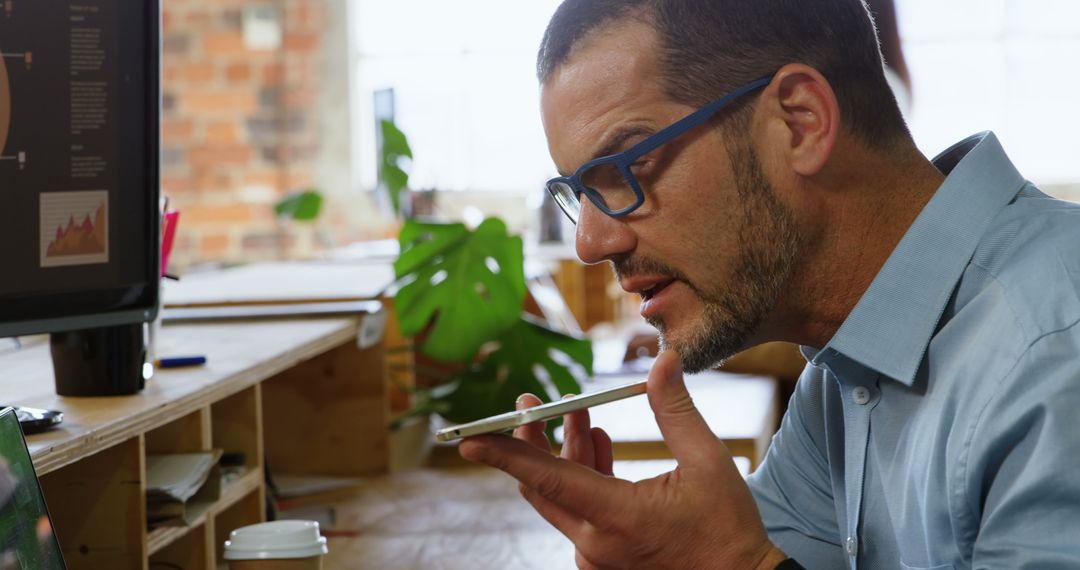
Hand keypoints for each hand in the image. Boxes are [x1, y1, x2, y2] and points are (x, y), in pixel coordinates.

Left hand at [459, 350, 787, 568]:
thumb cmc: (727, 527)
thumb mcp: (708, 462)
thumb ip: (676, 411)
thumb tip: (663, 361)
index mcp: (617, 518)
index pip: (547, 480)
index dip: (505, 456)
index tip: (469, 441)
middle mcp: (596, 542)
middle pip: (544, 485)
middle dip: (532, 440)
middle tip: (529, 402)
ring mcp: (597, 553)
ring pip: (561, 496)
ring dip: (565, 454)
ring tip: (578, 413)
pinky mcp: (604, 556)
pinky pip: (579, 510)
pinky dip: (583, 476)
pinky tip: (598, 442)